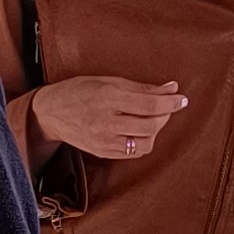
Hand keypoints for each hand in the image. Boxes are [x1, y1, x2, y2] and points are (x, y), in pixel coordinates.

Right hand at [29, 76, 187, 158]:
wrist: (50, 112)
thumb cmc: (79, 90)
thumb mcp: (109, 81)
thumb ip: (141, 87)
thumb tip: (171, 88)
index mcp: (107, 97)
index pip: (149, 103)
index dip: (170, 102)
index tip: (182, 99)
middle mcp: (105, 120)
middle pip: (150, 125)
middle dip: (165, 116)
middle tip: (167, 107)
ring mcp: (103, 140)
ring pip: (145, 143)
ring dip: (155, 130)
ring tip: (152, 118)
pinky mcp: (102, 152)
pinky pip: (133, 152)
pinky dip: (143, 141)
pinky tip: (140, 130)